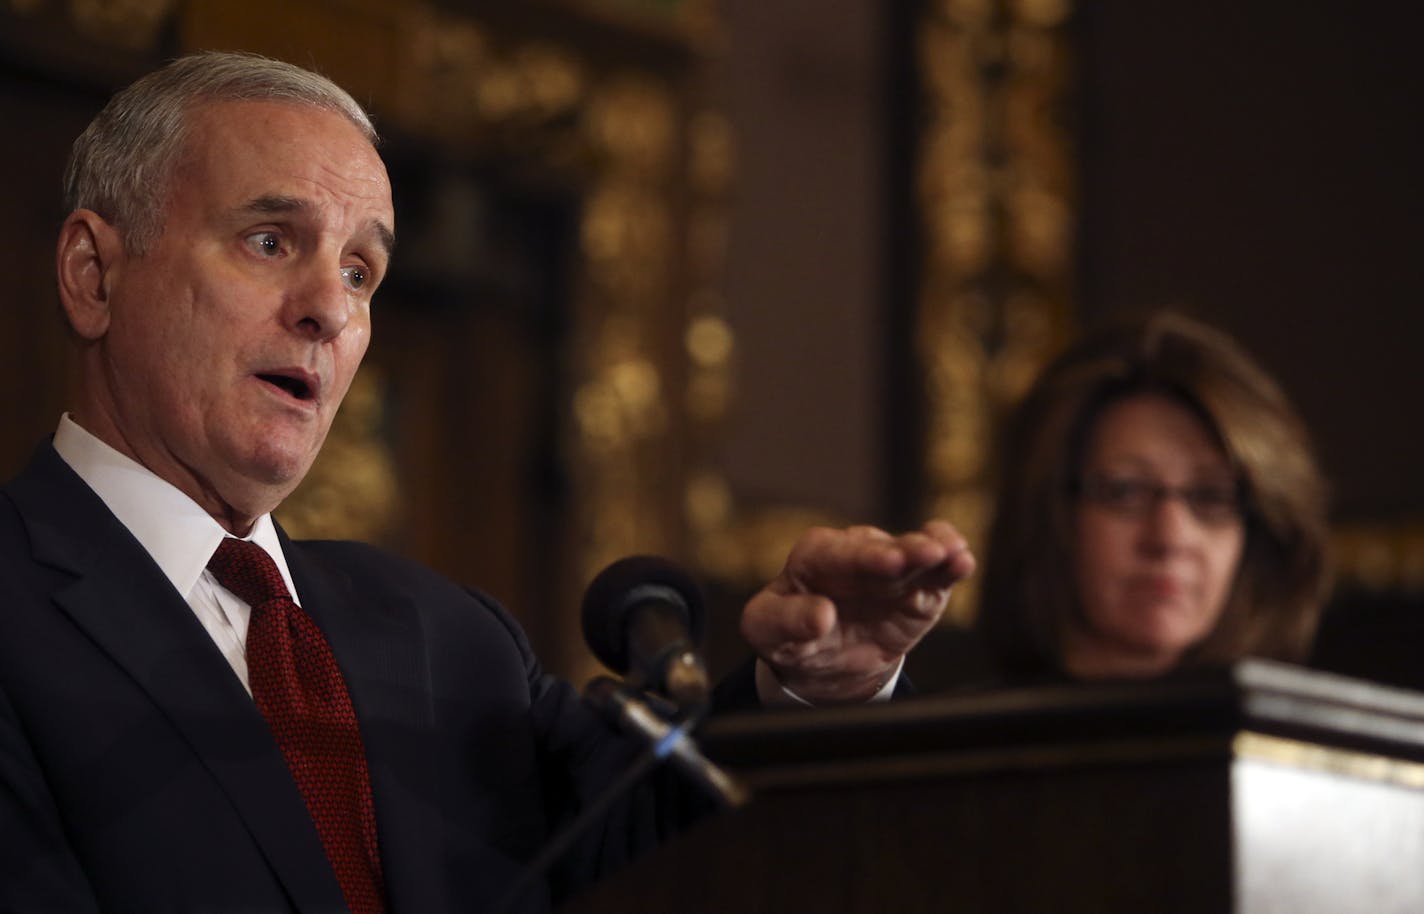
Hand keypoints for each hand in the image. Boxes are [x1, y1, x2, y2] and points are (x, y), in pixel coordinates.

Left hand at [740, 520, 974, 704]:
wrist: (821, 659)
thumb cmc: (787, 634)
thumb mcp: (768, 631)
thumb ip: (787, 621)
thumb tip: (819, 615)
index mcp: (816, 557)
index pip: (841, 554)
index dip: (866, 557)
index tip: (889, 562)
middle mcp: (858, 554)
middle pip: (884, 549)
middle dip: (906, 550)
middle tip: (928, 552)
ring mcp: (892, 571)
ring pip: (916, 556)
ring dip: (936, 552)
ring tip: (954, 554)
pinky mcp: (919, 591)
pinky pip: (937, 576)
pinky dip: (951, 568)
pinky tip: (963, 562)